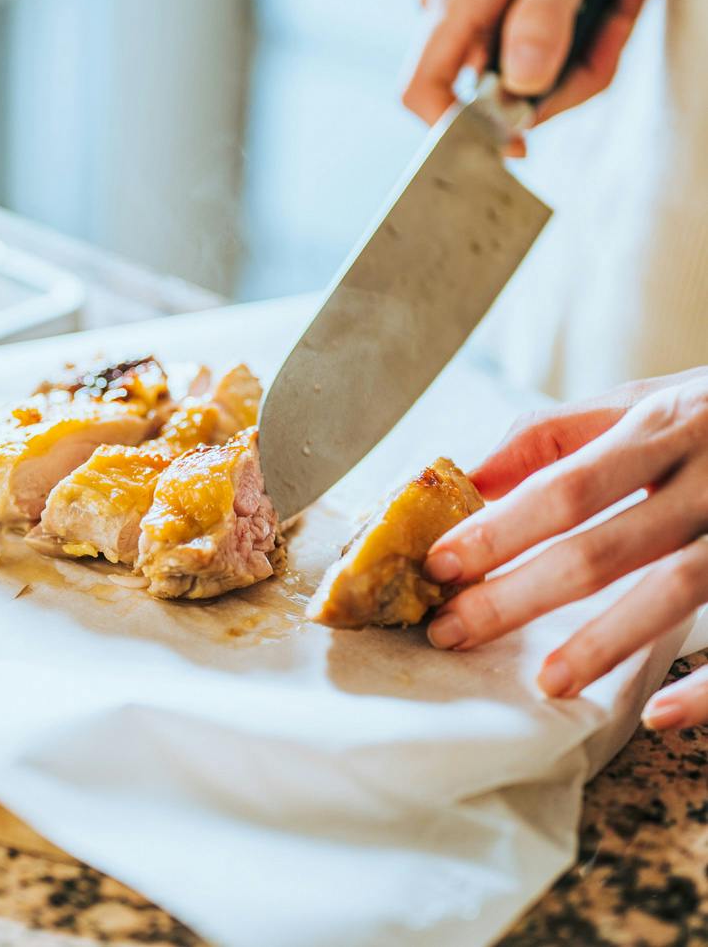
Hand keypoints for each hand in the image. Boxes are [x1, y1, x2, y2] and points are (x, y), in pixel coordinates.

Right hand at [401, 0, 658, 153]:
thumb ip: (546, 13)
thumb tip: (524, 83)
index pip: (421, 89)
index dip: (453, 130)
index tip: (510, 144)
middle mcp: (447, 9)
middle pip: (483, 92)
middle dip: (559, 83)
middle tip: (616, 33)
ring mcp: (465, 11)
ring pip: (513, 73)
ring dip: (580, 55)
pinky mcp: (487, 9)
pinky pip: (523, 48)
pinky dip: (572, 37)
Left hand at [422, 367, 707, 729]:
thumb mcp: (644, 399)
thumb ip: (557, 433)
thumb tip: (468, 473)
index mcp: (662, 425)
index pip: (564, 487)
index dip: (498, 529)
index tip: (439, 564)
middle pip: (604, 546)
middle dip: (520, 594)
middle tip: (454, 631)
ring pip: (675, 590)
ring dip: (605, 642)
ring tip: (546, 682)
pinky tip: (662, 715)